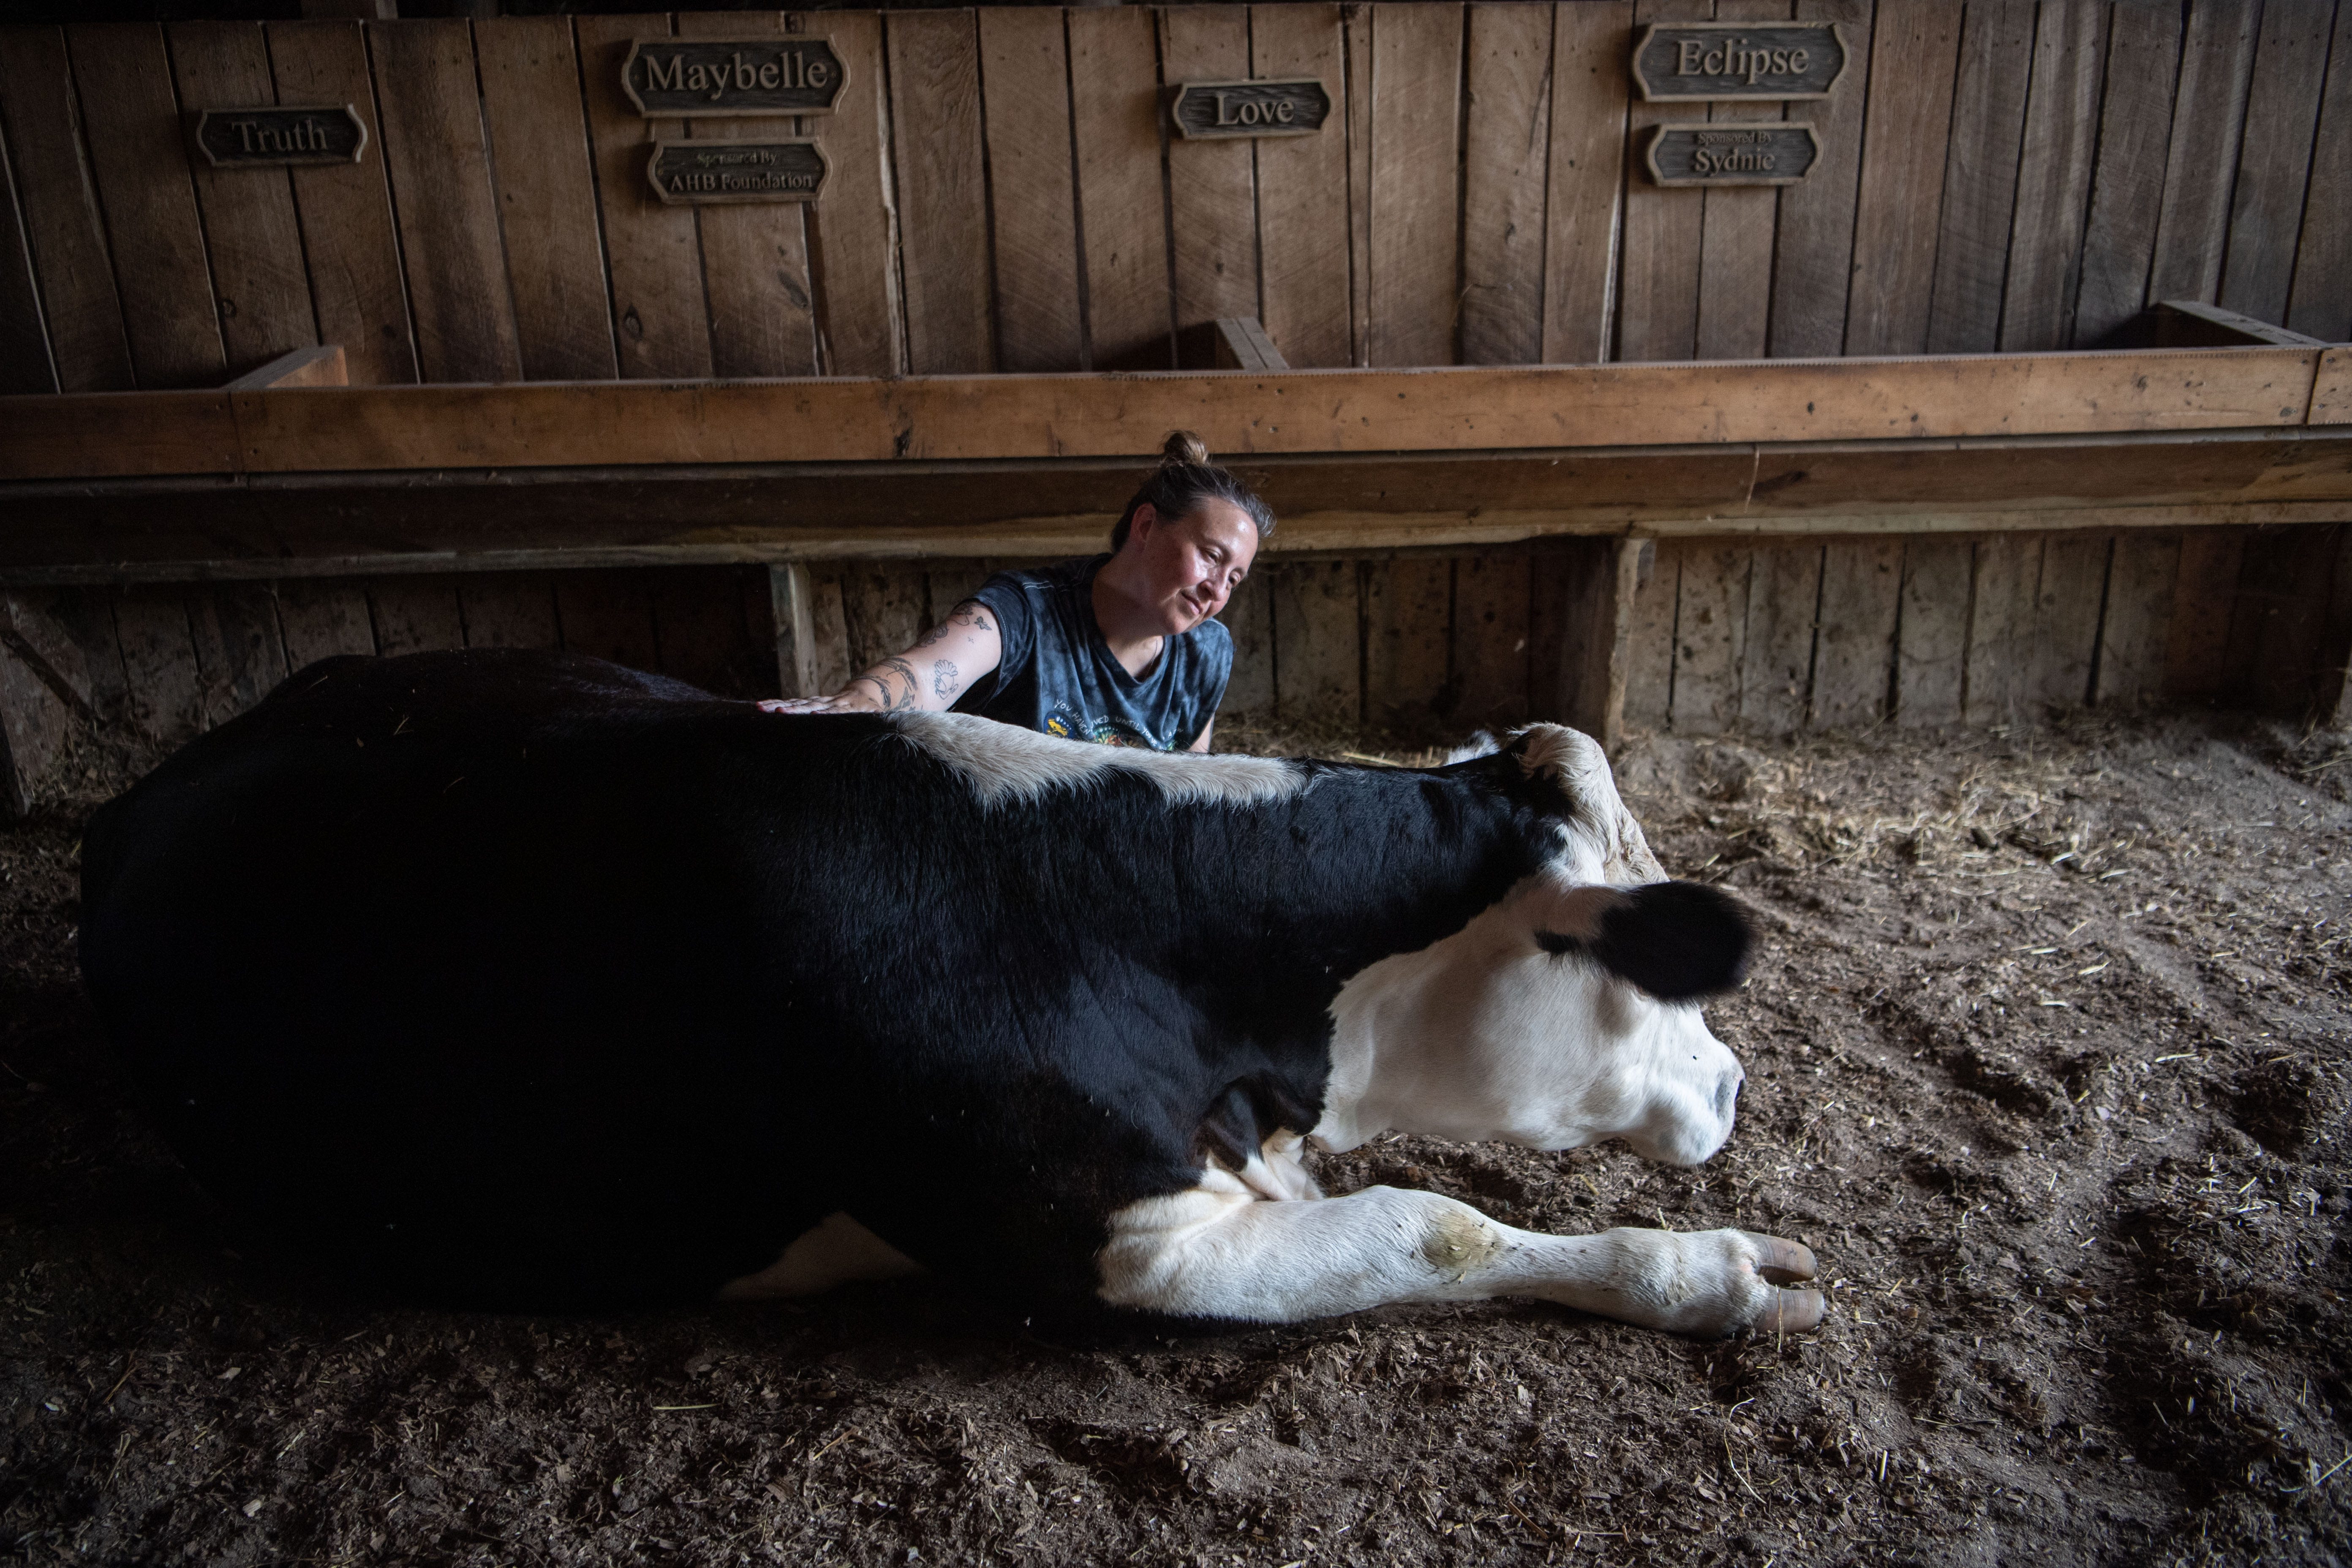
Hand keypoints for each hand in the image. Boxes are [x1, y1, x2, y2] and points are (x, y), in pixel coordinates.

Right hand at [757, 679, 887, 715]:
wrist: (868, 692)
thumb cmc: (874, 710)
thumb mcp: (879, 716)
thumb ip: (879, 722)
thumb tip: (889, 729)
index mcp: (848, 708)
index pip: (835, 711)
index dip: (824, 713)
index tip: (815, 714)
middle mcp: (830, 703)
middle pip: (809, 706)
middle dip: (793, 710)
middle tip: (778, 713)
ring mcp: (818, 701)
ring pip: (796, 703)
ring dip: (778, 706)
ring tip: (761, 708)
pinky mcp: (810, 702)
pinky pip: (791, 703)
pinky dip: (776, 704)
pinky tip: (761, 706)